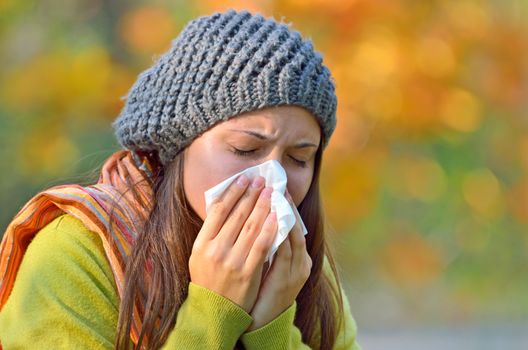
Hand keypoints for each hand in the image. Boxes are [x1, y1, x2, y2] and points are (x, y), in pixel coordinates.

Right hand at [189, 175, 276, 312]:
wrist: (214, 312)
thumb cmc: (208, 280)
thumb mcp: (199, 256)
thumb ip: (210, 233)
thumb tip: (224, 205)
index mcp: (201, 244)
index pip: (219, 210)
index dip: (233, 192)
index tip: (244, 179)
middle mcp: (215, 250)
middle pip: (236, 215)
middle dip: (251, 194)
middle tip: (262, 180)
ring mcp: (232, 261)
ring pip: (251, 227)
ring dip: (262, 206)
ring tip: (271, 192)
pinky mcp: (248, 272)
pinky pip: (261, 245)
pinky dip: (270, 229)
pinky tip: (277, 216)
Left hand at [247, 189, 311, 329]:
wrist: (264, 321)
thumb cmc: (264, 290)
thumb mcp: (270, 264)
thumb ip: (269, 244)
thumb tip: (259, 219)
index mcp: (300, 258)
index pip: (294, 225)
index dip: (286, 206)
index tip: (277, 188)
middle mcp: (302, 262)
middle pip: (295, 227)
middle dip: (284, 205)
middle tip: (275, 185)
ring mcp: (296, 271)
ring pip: (291, 236)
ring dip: (281, 215)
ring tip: (271, 196)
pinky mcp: (286, 280)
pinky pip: (283, 252)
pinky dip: (278, 235)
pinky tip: (270, 221)